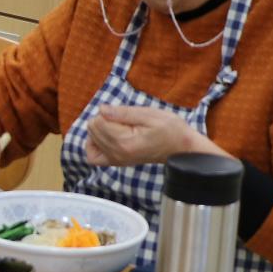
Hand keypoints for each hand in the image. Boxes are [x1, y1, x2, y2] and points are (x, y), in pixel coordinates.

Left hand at [82, 105, 219, 166]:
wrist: (182, 148)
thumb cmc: (170, 129)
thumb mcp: (150, 114)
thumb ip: (123, 113)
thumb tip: (101, 109)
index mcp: (124, 142)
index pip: (98, 121)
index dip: (109, 112)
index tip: (126, 114)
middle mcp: (116, 154)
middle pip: (92, 129)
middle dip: (104, 119)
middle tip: (125, 120)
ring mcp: (116, 160)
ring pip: (90, 140)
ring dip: (100, 129)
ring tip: (118, 126)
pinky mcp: (116, 162)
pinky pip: (93, 156)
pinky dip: (94, 145)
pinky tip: (106, 137)